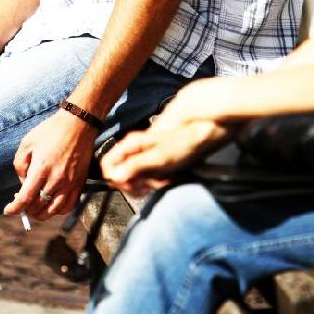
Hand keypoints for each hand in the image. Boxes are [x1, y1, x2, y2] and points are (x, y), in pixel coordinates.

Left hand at [3, 108, 94, 220]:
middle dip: (26, 209)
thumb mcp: (27, 142)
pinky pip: (68, 205)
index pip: (25, 199)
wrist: (78, 123)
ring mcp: (70, 183)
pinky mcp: (80, 182)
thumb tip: (23, 183)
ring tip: (34, 209)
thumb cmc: (51, 130)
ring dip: (41, 214)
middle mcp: (56, 179)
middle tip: (21, 204)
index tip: (8, 210)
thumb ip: (20, 165)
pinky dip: (58, 210)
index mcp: (41, 169)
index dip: (14, 209)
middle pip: (38, 207)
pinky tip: (52, 205)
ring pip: (53, 211)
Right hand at [101, 117, 229, 194]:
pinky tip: (173, 176)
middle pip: (123, 174)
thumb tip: (114, 177)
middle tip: (155, 183)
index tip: (135, 186)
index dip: (117, 180)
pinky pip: (151, 173)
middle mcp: (135, 147)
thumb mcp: (160, 157)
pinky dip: (161, 178)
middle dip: (138, 183)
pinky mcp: (157, 157)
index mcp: (131, 145)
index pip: (107, 166)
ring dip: (152, 182)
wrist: (206, 127)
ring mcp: (146, 152)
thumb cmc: (185, 139)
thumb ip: (135, 167)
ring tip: (168, 178)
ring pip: (139, 175)